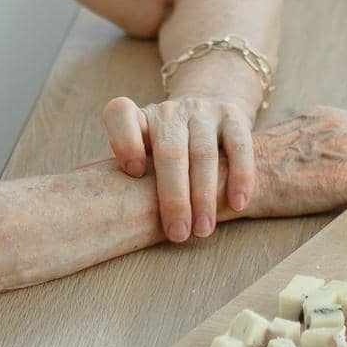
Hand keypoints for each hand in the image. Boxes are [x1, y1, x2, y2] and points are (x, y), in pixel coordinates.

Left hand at [102, 94, 254, 242]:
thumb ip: (126, 172)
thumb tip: (105, 205)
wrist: (210, 112)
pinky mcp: (232, 116)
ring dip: (204, 195)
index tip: (133, 172)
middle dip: (173, 196)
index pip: (120, 114)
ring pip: (203, 152)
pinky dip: (240, 175)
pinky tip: (238, 203)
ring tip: (203, 230)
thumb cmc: (169, 149)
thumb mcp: (145, 152)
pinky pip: (238, 146)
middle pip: (169, 150)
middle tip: (178, 234)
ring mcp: (202, 111)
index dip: (123, 141)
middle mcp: (169, 112)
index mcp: (140, 119)